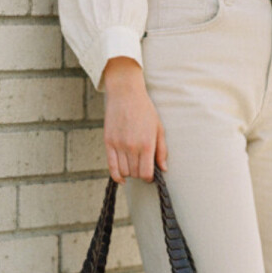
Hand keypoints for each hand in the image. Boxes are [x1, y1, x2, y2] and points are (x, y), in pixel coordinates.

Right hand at [102, 58, 167, 183]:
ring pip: (124, 172)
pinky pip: (111, 167)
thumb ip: (162, 150)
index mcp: (147, 144)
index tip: (151, 174)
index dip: (149, 177)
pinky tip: (122, 178)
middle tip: (143, 167)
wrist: (126, 94)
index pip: (146, 173)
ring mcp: (118, 145)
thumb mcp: (159, 128)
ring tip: (134, 165)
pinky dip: (117, 176)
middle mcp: (132, 147)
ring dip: (130, 173)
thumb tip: (163, 168)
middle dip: (140, 174)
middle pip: (135, 173)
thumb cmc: (145, 110)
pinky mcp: (108, 142)